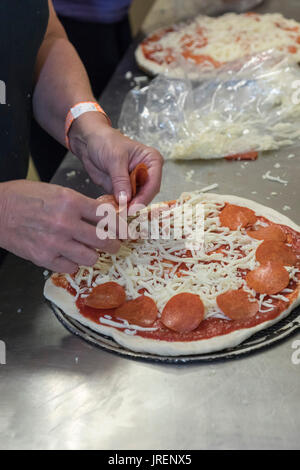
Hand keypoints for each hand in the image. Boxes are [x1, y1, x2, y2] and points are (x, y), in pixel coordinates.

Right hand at [0, 180, 119, 272]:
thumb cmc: (23, 197)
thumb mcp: (56, 191)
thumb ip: (79, 204)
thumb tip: (102, 215)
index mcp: (70, 201)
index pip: (107, 217)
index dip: (120, 226)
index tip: (125, 231)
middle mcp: (66, 223)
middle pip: (104, 240)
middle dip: (114, 245)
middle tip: (115, 245)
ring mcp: (55, 242)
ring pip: (90, 257)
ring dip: (93, 255)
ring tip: (89, 250)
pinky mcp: (44, 258)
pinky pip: (71, 267)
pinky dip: (73, 263)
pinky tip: (70, 255)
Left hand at [69, 113, 163, 205]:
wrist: (89, 142)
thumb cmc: (105, 141)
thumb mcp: (114, 159)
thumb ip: (121, 180)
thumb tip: (126, 199)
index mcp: (151, 161)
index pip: (153, 183)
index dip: (144, 197)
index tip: (132, 207)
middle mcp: (147, 173)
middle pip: (146, 195)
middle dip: (135, 204)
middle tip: (124, 213)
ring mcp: (136, 183)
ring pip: (136, 201)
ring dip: (127, 208)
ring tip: (116, 212)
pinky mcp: (124, 190)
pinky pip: (124, 202)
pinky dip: (118, 207)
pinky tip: (111, 209)